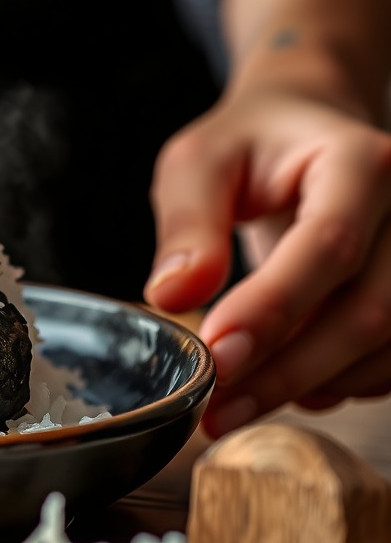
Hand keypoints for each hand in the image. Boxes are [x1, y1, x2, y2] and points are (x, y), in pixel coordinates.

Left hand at [143, 84, 390, 436]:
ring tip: (234, 403)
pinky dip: (336, 383)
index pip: (328, 245)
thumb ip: (187, 223)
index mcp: (359, 161)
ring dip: (308, 386)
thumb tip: (173, 295)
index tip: (216, 357)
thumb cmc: (248, 145)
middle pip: (369, 310)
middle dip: (287, 370)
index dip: (274, 309)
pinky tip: (282, 383)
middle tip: (215, 410)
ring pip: (386, 347)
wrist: (308, 132)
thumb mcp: (198, 164)